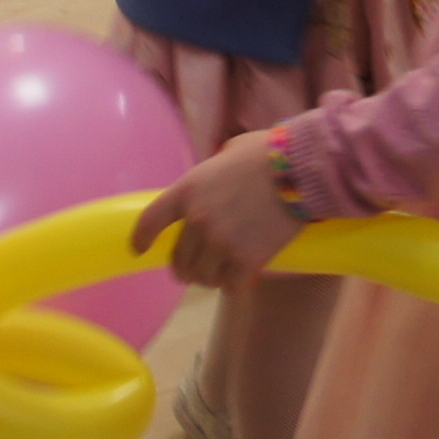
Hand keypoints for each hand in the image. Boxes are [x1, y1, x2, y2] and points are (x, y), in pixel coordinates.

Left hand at [130, 135, 307, 290]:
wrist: (300, 169)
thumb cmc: (267, 153)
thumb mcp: (227, 154)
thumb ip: (211, 174)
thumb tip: (213, 184)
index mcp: (188, 190)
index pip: (150, 221)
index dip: (141, 239)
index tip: (139, 249)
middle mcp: (198, 220)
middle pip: (178, 260)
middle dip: (184, 269)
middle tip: (194, 271)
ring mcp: (221, 242)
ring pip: (203, 277)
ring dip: (210, 278)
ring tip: (220, 275)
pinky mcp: (247, 260)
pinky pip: (230, 285)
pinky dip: (234, 284)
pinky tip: (241, 278)